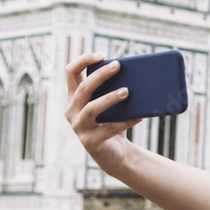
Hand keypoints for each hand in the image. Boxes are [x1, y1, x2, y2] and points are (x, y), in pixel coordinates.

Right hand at [64, 52, 141, 173]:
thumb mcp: (111, 105)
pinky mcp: (90, 142)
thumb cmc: (113, 123)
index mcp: (74, 98)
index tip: (101, 55)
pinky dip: (126, 122)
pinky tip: (139, 116)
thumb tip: (138, 73)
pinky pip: (109, 129)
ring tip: (127, 91)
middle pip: (83, 89)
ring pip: (91, 109)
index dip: (83, 61)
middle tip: (118, 66)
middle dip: (100, 75)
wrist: (114, 154)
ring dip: (110, 98)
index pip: (70, 73)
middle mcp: (71, 111)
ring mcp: (79, 128)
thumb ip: (115, 89)